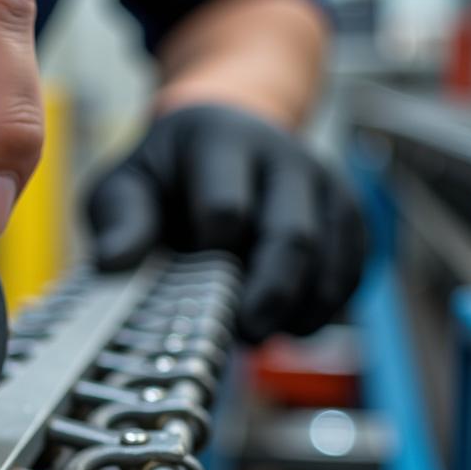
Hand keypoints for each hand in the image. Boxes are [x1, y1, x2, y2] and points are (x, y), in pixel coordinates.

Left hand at [87, 104, 363, 341]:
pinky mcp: (347, 210)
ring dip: (304, 306)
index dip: (212, 260)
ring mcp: (323, 181)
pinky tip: (296, 325)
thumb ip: (120, 219)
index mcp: (219, 143)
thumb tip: (114, 261)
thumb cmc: (167, 175)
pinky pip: (356, 264)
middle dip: (270, 295)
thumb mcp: (126, 185)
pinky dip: (330, 304)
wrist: (224, 133)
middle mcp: (282, 156)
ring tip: (269, 336)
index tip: (193, 296)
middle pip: (292, 235)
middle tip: (247, 335)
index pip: (225, 209)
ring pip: (334, 253)